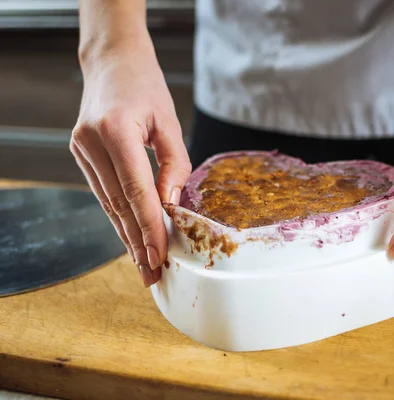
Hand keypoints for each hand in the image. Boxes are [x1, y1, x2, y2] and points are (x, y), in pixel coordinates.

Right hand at [70, 40, 190, 286]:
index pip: (136, 192)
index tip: (161, 255)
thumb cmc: (146, 87)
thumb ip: (173, 164)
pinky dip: (118, 217)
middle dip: (137, 243)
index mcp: (115, 131)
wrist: (113, 62)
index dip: (149, 227)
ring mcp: (81, 149)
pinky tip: (130, 237)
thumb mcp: (169, 122)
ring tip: (143, 264)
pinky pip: (103, 193)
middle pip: (118, 205)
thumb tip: (171, 204)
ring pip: (108, 204)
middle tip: (152, 274)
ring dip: (126, 236)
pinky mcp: (80, 154)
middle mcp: (91, 142)